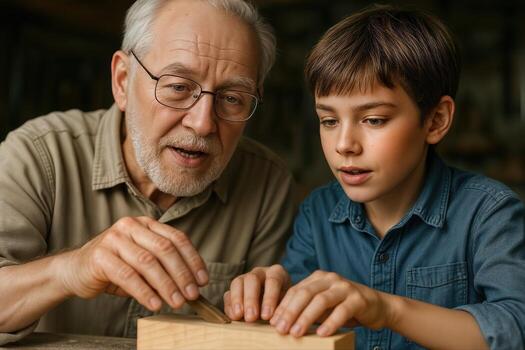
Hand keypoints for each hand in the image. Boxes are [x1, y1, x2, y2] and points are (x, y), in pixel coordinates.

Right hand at [60, 216, 207, 310]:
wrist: (74, 270)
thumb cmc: (114, 267)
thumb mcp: (143, 263)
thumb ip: (164, 268)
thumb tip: (192, 286)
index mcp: (146, 224)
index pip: (177, 238)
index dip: (193, 260)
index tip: (203, 280)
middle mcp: (131, 226)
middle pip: (165, 249)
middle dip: (182, 274)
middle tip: (192, 295)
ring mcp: (114, 238)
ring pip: (148, 262)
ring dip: (166, 285)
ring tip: (176, 302)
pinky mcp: (101, 255)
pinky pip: (128, 275)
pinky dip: (144, 292)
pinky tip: (154, 304)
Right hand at [223, 264, 289, 321]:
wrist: (276, 305)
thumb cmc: (284, 305)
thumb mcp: (287, 304)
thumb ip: (281, 309)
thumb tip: (276, 320)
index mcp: (276, 272)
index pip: (273, 280)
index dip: (269, 298)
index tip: (267, 316)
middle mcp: (260, 272)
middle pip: (252, 279)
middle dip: (251, 299)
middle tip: (251, 317)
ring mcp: (245, 278)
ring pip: (237, 283)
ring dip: (237, 300)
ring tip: (238, 316)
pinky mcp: (234, 289)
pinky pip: (228, 294)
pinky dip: (230, 305)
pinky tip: (233, 317)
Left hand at [269, 270, 393, 336]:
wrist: (378, 306)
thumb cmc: (345, 307)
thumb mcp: (323, 306)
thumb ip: (307, 308)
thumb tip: (282, 322)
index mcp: (318, 278)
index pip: (295, 290)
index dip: (283, 306)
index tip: (272, 322)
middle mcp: (330, 279)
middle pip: (305, 293)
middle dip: (290, 312)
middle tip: (280, 329)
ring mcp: (345, 287)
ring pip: (321, 300)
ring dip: (306, 318)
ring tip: (296, 333)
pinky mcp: (358, 299)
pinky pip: (342, 311)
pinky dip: (330, 322)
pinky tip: (321, 334)